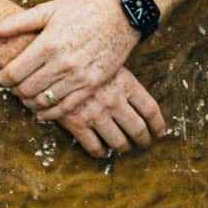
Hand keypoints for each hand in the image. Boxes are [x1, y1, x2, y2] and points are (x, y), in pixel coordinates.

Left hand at [0, 0, 135, 112]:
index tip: (1, 77)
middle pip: (26, 90)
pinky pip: (65, 108)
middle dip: (15, 90)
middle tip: (14, 85)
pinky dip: (49, 113)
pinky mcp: (92, 85)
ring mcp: (79, 77)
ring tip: (27, 95)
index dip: (2, 79)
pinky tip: (42, 110)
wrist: (121, 15)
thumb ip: (17, 22)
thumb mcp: (49, 9)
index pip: (14, 73)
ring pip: (44, 101)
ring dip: (30, 102)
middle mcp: (62, 63)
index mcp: (48, 44)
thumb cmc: (83, 9)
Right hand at [51, 67, 168, 158]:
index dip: (158, 124)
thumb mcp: (107, 60)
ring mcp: (96, 113)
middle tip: (145, 144)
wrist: (47, 59)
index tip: (160, 133)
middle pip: (138, 129)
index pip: (150, 110)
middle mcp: (114, 100)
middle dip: (144, 140)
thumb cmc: (80, 55)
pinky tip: (101, 151)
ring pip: (118, 141)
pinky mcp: (77, 123)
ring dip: (124, 148)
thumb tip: (135, 93)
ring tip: (125, 149)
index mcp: (126, 83)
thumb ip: (122, 76)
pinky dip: (100, 152)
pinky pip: (93, 146)